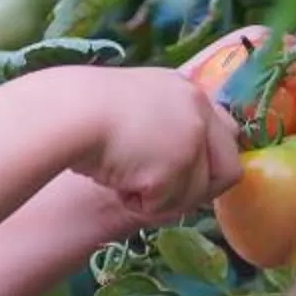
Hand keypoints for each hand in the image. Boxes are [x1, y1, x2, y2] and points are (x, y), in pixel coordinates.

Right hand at [52, 67, 243, 221]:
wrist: (68, 114)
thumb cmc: (83, 110)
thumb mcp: (134, 108)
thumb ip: (164, 127)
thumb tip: (185, 167)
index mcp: (187, 91)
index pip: (227, 132)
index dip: (210, 161)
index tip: (186, 175)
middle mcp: (198, 110)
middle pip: (228, 168)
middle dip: (198, 190)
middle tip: (161, 194)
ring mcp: (192, 137)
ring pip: (195, 193)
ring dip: (162, 198)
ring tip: (125, 182)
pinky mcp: (178, 164)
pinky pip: (167, 205)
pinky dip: (142, 205)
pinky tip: (117, 187)